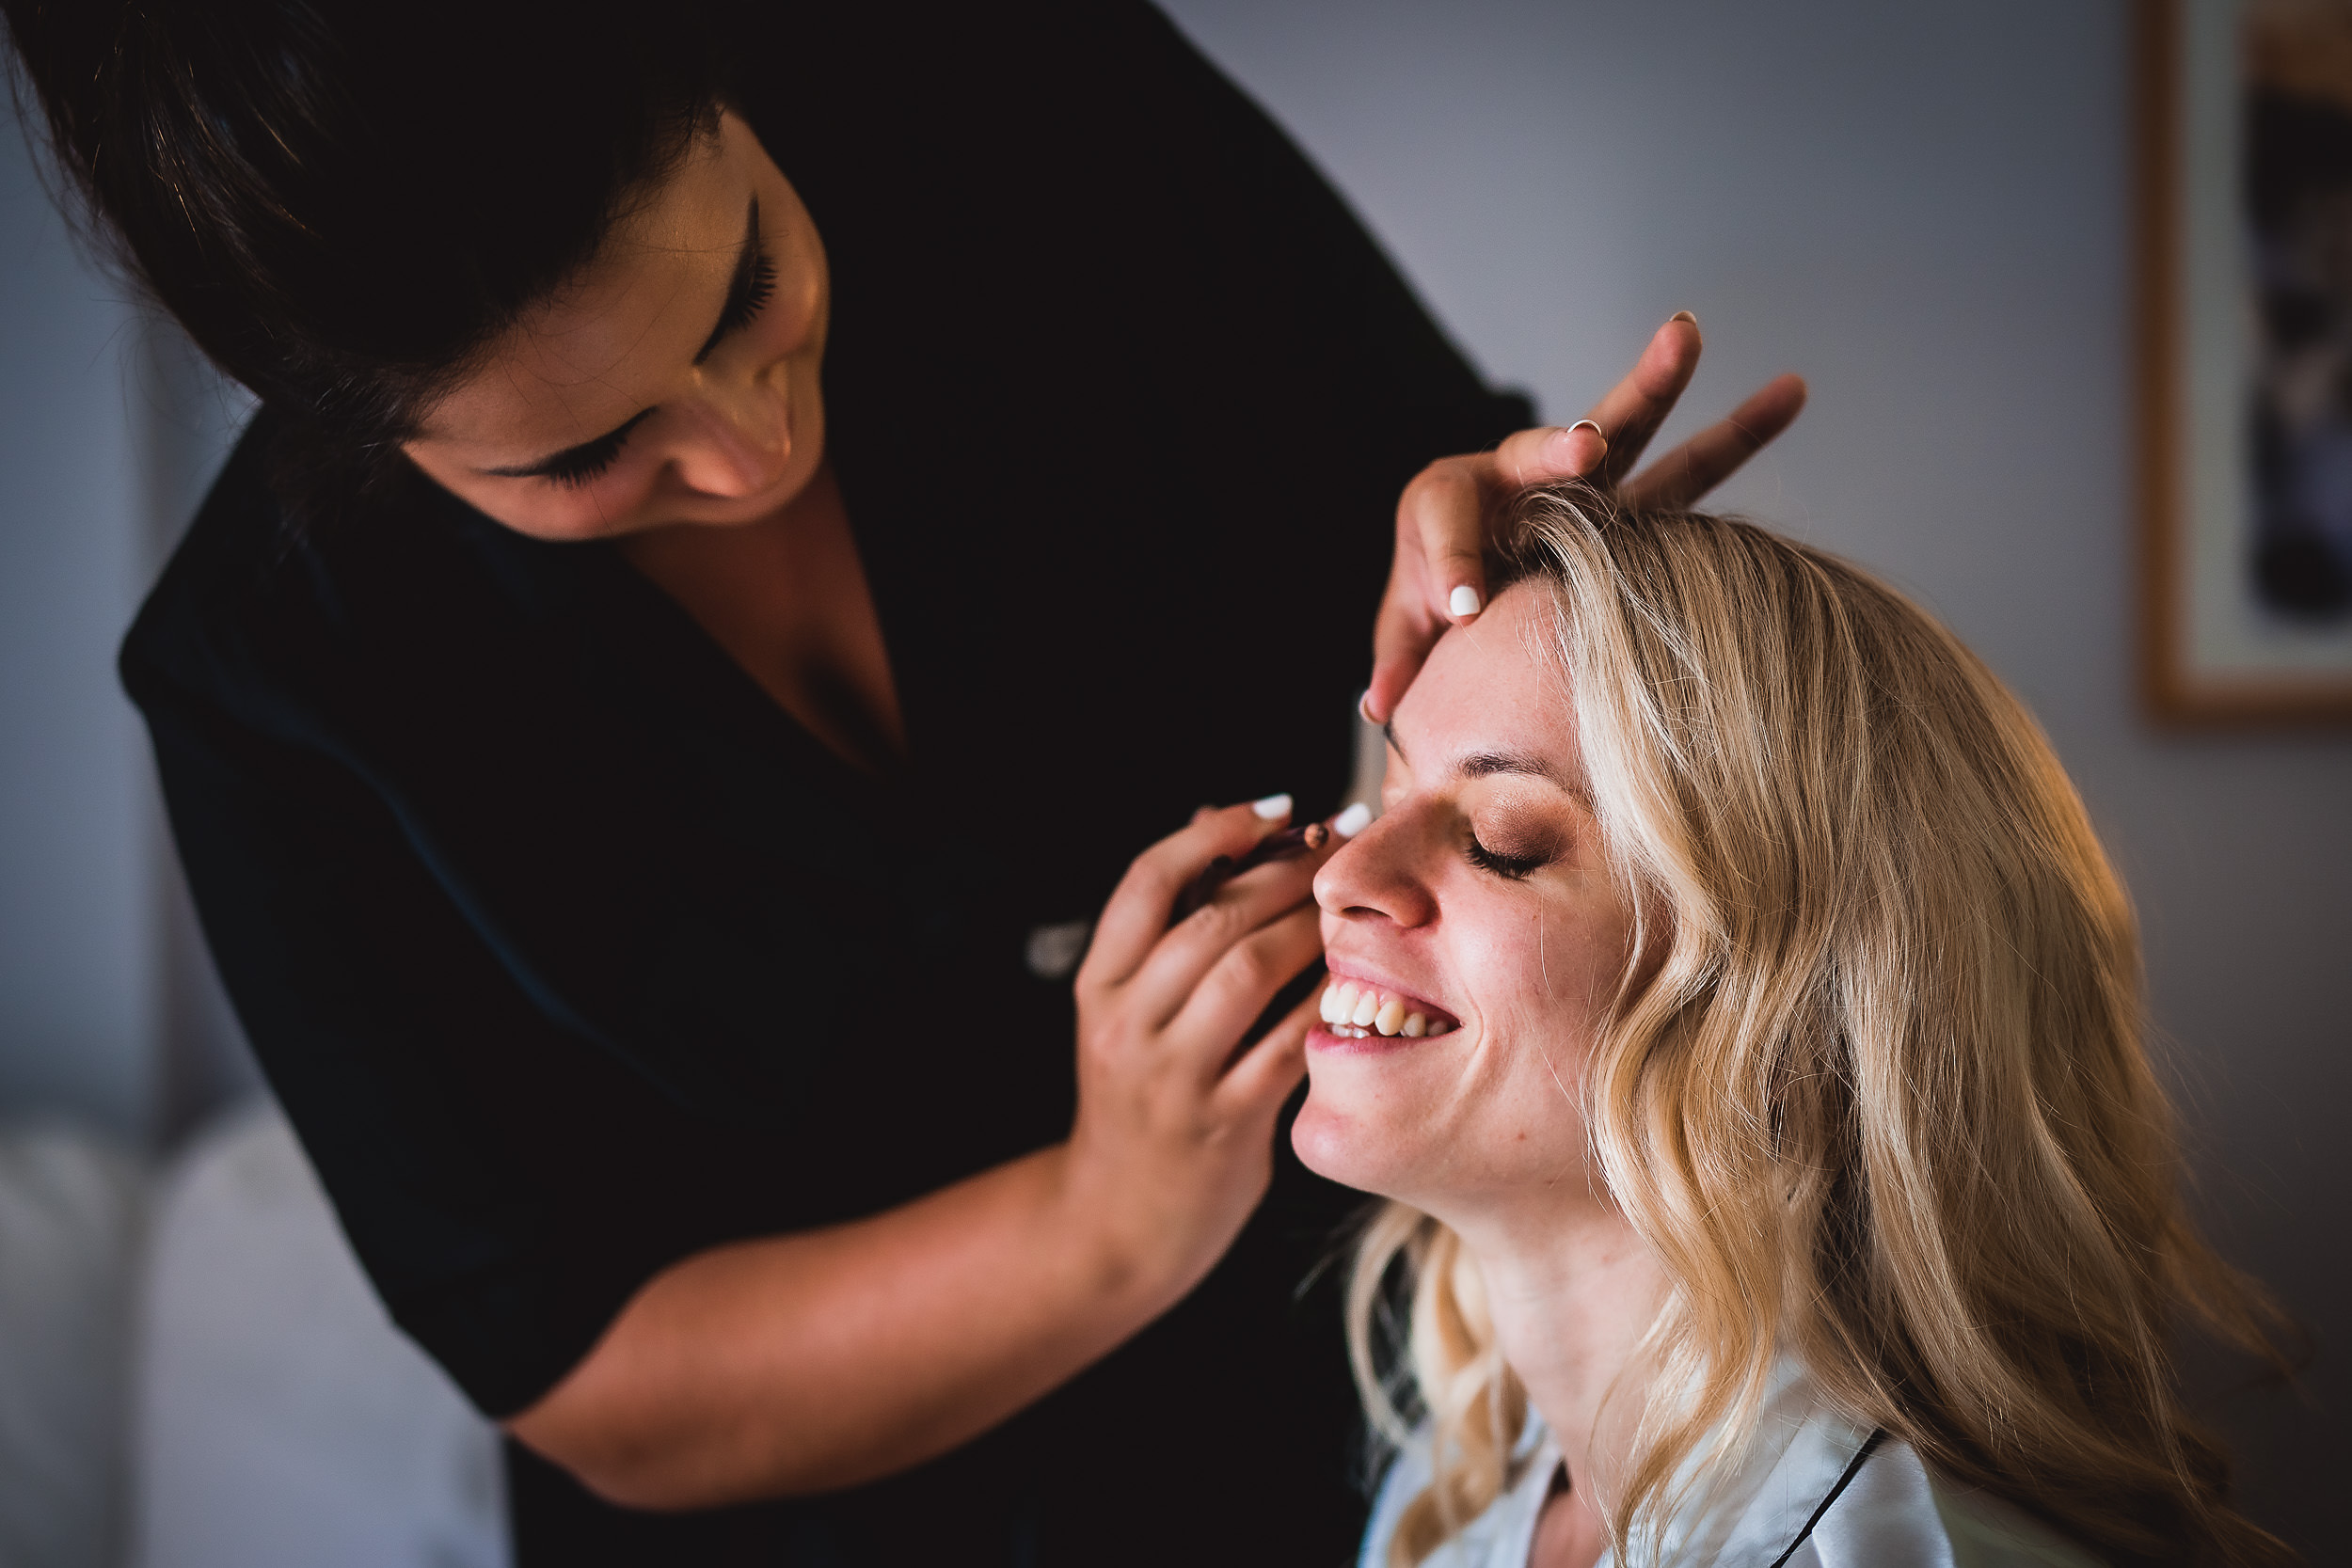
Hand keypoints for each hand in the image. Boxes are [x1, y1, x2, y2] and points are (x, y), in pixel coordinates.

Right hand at [1063, 798, 1334, 1301]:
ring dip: (1313, 924)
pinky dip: (1329, 1000)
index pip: (1147, 879)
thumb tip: (1219, 818)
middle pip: (1212, 918)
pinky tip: (1367, 977)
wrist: (1118, 1220)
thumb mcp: (1131, 1013)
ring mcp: (1171, 1077)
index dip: (1216, 832)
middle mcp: (1125, 1024)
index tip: (1281, 809)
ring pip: (1249, 971)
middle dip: (1290, 869)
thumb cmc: (1142, 1097)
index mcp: (1098, 985)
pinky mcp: (1222, 1123)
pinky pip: (1288, 1042)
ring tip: (1356, 903)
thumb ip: (1170, 928)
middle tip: (1349, 840)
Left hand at [1364, 315, 1807, 721]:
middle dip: (1565, 445)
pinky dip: (1743, 429)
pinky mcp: (1640, 505)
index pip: (1444, 514)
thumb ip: (1401, 659)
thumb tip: (1382, 704)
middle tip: (1585, 448)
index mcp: (1446, 498)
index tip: (1461, 607)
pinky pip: (1697, 467)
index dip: (1449, 560)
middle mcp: (1518, 476)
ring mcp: (1587, 486)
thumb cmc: (1436, 603)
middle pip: (1540, 447)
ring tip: (1686, 334)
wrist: (1484, 581)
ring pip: (1627, 431)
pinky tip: (1792, 389)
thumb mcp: (1410, 631)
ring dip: (1655, 382)